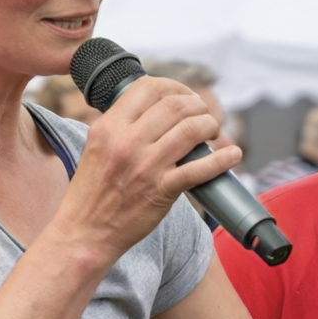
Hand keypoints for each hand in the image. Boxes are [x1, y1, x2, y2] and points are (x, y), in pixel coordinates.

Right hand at [52, 77, 234, 265]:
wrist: (85, 232)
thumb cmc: (92, 193)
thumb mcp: (97, 147)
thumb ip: (121, 126)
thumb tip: (154, 110)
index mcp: (109, 127)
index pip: (148, 87)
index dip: (174, 86)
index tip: (184, 95)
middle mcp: (127, 142)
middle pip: (174, 105)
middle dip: (197, 105)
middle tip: (203, 114)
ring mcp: (145, 166)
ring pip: (191, 129)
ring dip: (210, 125)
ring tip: (213, 131)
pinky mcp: (161, 191)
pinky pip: (200, 168)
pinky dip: (222, 160)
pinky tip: (232, 155)